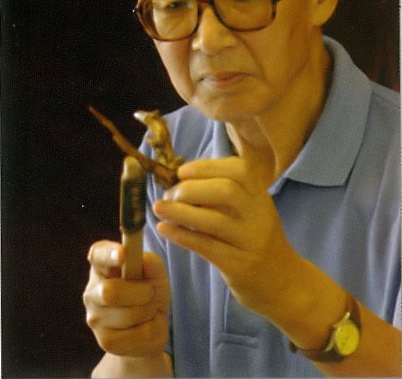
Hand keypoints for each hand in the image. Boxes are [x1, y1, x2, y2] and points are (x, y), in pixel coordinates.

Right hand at [83, 241, 169, 357]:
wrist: (149, 325)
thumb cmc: (148, 291)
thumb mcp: (155, 274)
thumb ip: (152, 264)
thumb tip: (145, 260)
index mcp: (102, 266)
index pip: (98, 255)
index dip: (109, 254)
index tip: (123, 254)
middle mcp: (92, 291)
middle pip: (111, 291)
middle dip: (141, 292)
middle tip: (151, 292)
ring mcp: (96, 318)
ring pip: (130, 314)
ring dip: (149, 310)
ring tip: (149, 309)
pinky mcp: (106, 341)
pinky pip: (138, 334)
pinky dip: (152, 328)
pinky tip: (145, 325)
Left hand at [153, 155, 299, 318]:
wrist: (285, 284)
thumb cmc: (258, 240)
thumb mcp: (252, 211)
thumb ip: (226, 194)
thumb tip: (182, 179)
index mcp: (261, 196)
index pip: (239, 169)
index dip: (207, 166)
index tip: (182, 171)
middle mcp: (259, 215)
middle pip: (226, 191)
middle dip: (191, 188)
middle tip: (170, 194)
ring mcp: (251, 241)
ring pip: (214, 221)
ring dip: (180, 212)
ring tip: (159, 208)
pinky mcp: (239, 266)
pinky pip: (206, 247)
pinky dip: (181, 235)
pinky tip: (164, 228)